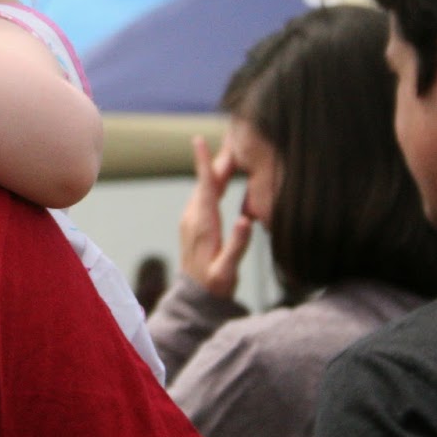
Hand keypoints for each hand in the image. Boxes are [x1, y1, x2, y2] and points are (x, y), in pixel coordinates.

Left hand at [178, 134, 252, 300]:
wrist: (195, 297)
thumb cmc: (214, 284)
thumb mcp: (227, 269)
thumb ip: (237, 245)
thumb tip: (246, 220)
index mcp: (203, 224)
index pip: (205, 187)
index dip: (203, 163)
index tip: (199, 140)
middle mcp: (193, 217)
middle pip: (204, 182)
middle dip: (215, 159)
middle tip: (229, 139)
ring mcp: (191, 219)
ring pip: (203, 188)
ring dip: (213, 169)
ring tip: (229, 152)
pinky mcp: (193, 223)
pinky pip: (203, 196)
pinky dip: (212, 182)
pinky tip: (222, 178)